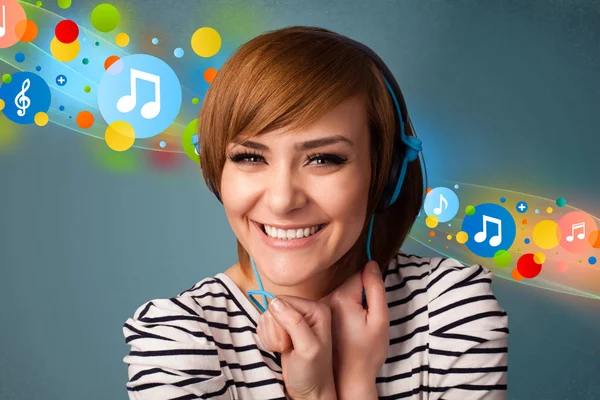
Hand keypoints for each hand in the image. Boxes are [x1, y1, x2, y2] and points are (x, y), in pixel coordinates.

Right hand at [257, 295, 336, 399]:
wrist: (308, 390)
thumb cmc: (312, 372)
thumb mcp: (307, 348)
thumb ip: (293, 323)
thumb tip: (275, 302)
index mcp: (316, 309)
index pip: (283, 300)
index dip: (280, 322)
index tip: (290, 341)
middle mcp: (306, 311)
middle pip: (273, 308)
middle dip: (275, 331)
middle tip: (287, 347)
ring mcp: (293, 319)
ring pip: (266, 317)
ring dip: (270, 336)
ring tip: (284, 349)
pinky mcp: (283, 328)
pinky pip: (264, 325)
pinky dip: (267, 339)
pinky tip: (279, 348)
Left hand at [320, 260, 388, 384]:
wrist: (348, 379)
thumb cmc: (367, 353)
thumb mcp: (379, 319)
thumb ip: (375, 288)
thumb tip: (371, 264)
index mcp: (341, 298)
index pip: (359, 276)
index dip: (370, 288)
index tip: (371, 306)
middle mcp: (326, 300)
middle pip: (349, 285)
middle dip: (359, 296)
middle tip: (365, 320)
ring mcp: (319, 310)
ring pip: (341, 296)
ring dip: (350, 305)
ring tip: (356, 328)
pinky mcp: (317, 319)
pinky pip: (333, 306)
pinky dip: (341, 313)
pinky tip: (346, 332)